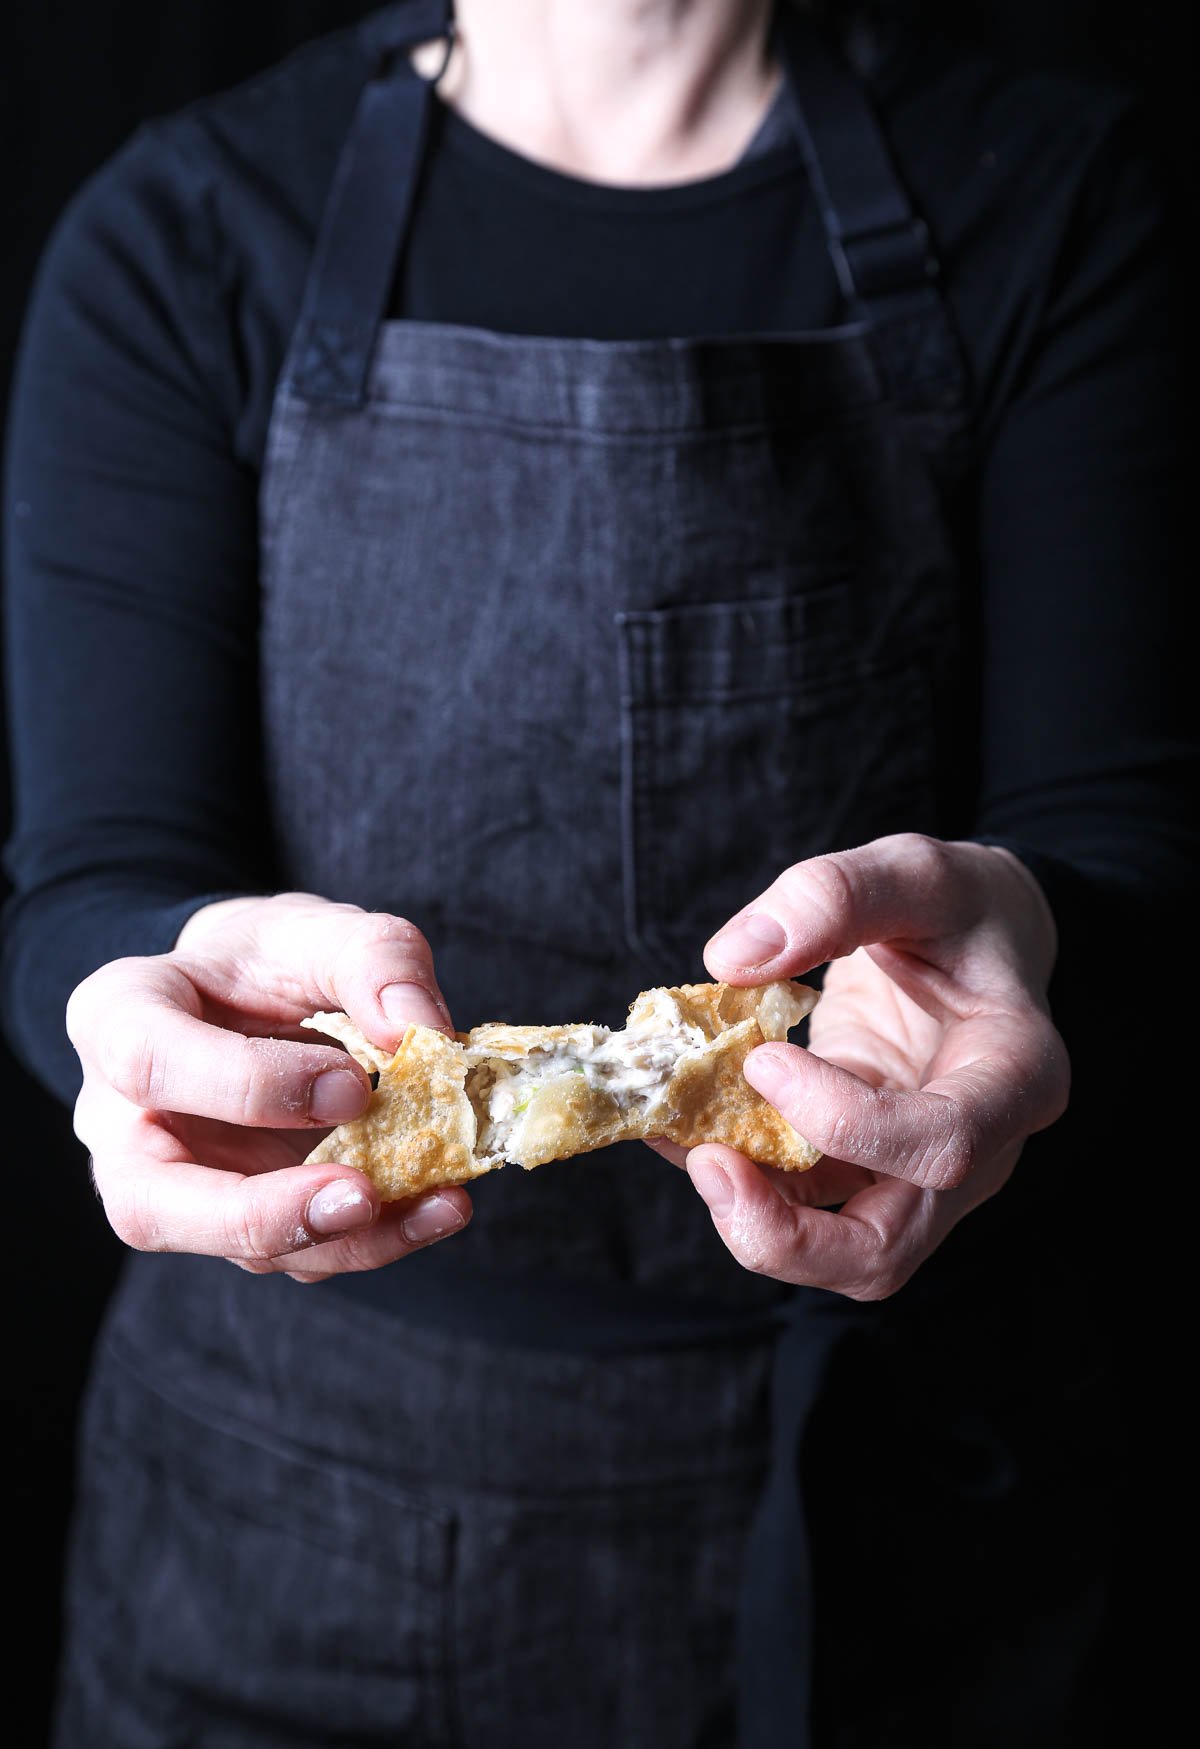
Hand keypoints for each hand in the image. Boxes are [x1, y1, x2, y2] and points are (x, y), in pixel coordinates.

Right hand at [66, 893, 471, 1280]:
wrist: (260, 997)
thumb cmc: (271, 959)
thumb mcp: (321, 928)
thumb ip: (376, 958)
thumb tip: (419, 1027)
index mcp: (118, 1019)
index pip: (148, 1062)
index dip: (247, 1084)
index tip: (350, 1083)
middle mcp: (126, 1122)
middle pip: (151, 1202)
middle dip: (260, 1216)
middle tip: (361, 1199)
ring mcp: (178, 1185)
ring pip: (234, 1247)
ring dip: (343, 1240)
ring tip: (439, 1204)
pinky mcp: (240, 1221)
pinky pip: (296, 1253)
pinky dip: (374, 1238)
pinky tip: (437, 1206)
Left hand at [660, 835, 1068, 1299]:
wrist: (978, 938)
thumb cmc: (962, 907)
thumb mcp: (917, 871)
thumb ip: (835, 897)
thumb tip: (734, 959)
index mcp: (1015, 1077)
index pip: (943, 1145)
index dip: (846, 1122)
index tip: (766, 1059)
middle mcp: (976, 1151)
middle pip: (886, 1250)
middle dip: (785, 1234)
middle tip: (707, 1162)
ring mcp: (914, 1171)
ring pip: (836, 1251)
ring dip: (748, 1215)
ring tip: (683, 1140)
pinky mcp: (861, 1166)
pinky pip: (798, 1202)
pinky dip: (737, 1176)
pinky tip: (683, 1125)